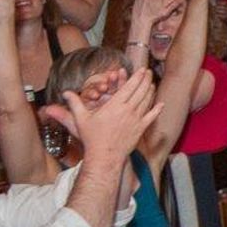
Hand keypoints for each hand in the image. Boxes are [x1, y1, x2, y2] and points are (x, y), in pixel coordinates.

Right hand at [47, 67, 162, 163]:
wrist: (104, 157)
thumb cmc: (92, 138)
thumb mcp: (81, 119)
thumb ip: (74, 104)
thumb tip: (65, 93)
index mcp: (115, 105)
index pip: (130, 86)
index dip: (137, 76)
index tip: (142, 69)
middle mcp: (128, 110)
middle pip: (141, 91)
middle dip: (146, 79)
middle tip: (149, 72)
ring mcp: (136, 119)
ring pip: (147, 101)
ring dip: (151, 91)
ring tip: (152, 83)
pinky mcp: (140, 129)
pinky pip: (151, 117)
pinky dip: (157, 109)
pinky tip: (161, 104)